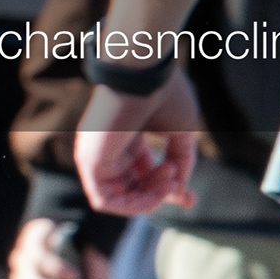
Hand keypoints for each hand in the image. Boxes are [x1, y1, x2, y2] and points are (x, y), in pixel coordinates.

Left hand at [73, 73, 202, 215]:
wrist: (143, 73)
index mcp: (127, 135)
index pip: (142, 171)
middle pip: (131, 186)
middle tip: (184, 192)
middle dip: (160, 196)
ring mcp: (95, 154)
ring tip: (170, 179)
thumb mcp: (181, 130)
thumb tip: (179, 189)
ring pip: (118, 197)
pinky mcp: (89, 161)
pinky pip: (104, 200)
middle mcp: (108, 146)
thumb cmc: (162, 94)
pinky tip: (156, 193)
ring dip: (150, 198)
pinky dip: (133, 205)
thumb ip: (181, 159)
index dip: (165, 188)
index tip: (190, 198)